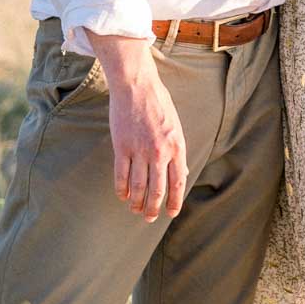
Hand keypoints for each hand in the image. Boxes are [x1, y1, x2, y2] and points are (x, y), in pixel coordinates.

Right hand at [89, 34, 187, 221]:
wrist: (136, 85)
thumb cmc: (158, 103)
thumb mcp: (176, 126)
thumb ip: (178, 151)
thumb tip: (183, 173)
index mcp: (177, 146)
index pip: (178, 182)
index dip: (175, 202)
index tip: (171, 213)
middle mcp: (160, 152)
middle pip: (157, 190)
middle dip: (154, 209)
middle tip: (150, 218)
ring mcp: (140, 150)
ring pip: (138, 187)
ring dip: (137, 203)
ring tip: (135, 210)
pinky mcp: (122, 146)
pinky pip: (121, 176)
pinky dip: (121, 190)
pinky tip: (122, 196)